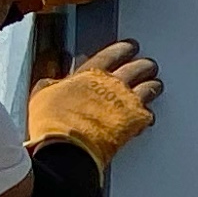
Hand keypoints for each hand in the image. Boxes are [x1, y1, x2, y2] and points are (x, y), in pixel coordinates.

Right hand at [28, 38, 161, 164]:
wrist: (65, 149)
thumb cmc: (52, 124)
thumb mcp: (42, 94)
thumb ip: (51, 79)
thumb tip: (51, 68)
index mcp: (90, 73)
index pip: (112, 54)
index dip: (124, 49)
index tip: (130, 47)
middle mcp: (112, 84)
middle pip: (138, 68)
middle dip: (144, 66)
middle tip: (148, 65)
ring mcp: (126, 103)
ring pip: (149, 88)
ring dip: (152, 86)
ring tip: (155, 86)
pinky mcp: (134, 123)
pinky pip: (149, 116)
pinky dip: (148, 116)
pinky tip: (147, 117)